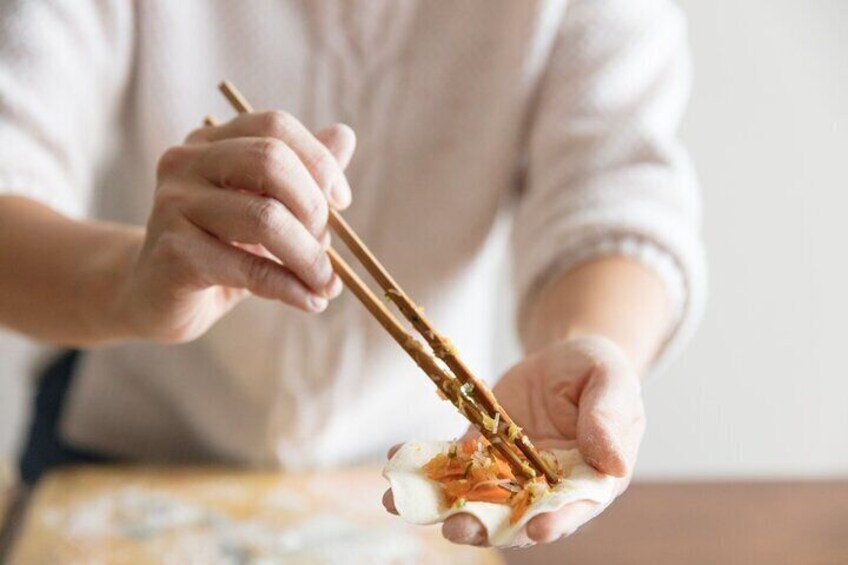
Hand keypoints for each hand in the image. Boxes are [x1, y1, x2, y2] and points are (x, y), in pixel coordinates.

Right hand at [115, 112, 356, 342]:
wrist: (154, 297)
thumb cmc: (218, 249)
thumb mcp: (264, 209)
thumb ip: (302, 175)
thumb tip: (345, 135)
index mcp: (210, 143)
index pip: (275, 127)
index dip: (319, 161)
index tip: (342, 202)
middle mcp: (186, 163)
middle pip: (271, 161)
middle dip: (314, 207)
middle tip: (328, 246)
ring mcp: (174, 205)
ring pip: (265, 217)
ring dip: (309, 257)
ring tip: (326, 284)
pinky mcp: (174, 252)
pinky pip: (248, 267)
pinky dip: (290, 287)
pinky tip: (310, 301)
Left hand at [383, 335, 645, 546]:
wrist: (563, 359)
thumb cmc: (599, 372)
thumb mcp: (613, 383)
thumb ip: (610, 419)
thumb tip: (614, 463)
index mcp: (588, 480)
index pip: (572, 509)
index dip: (555, 522)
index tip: (534, 530)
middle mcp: (544, 488)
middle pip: (514, 516)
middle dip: (483, 525)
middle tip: (454, 528)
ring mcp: (509, 473)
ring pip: (474, 497)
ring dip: (439, 504)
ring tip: (402, 503)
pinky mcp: (481, 450)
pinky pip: (451, 462)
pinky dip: (424, 464)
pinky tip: (396, 459)